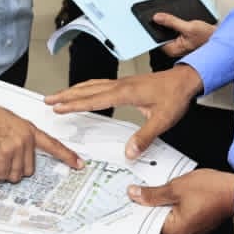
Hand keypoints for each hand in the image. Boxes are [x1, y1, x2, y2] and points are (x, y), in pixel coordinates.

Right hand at [0, 93, 83, 181]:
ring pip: (14, 175)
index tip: (78, 164)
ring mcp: (15, 145)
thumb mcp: (9, 123)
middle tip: (0, 157)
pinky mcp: (3, 152)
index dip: (67, 156)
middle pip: (28, 170)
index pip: (53, 144)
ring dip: (0, 170)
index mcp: (28, 129)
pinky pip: (0, 173)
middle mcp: (25, 138)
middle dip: (13, 169)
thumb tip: (21, 158)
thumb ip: (19, 139)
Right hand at [45, 65, 202, 158]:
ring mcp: (122, 82)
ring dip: (73, 90)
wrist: (185, 80)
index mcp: (125, 93)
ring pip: (91, 85)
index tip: (58, 107)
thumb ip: (144, 137)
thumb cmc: (175, 97)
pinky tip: (84, 91)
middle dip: (66, 95)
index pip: (93, 99)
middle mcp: (120, 85)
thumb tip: (129, 153)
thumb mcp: (162, 120)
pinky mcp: (125, 83)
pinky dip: (85, 88)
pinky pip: (99, 84)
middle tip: (48, 99)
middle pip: (86, 89)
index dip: (74, 104)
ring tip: (59, 95)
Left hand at [128, 169, 233, 233]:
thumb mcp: (176, 187)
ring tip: (157, 188)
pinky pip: (177, 216)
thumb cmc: (212, 191)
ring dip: (161, 203)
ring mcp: (189, 232)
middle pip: (155, 219)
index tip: (128, 196)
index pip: (146, 221)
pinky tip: (171, 192)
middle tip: (139, 189)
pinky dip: (172, 205)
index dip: (137, 207)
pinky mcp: (195, 225)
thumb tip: (135, 194)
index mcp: (173, 231)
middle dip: (149, 204)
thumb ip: (153, 193)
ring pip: (166, 216)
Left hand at [152, 12, 216, 57]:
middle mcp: (174, 48)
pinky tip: (180, 21)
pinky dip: (175, 24)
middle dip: (163, 24)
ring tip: (177, 19)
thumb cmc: (208, 37)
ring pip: (168, 31)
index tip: (153, 17)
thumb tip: (157, 17)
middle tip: (165, 15)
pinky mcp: (181, 38)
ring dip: (170, 23)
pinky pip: (174, 29)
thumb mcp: (189, 27)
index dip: (155, 26)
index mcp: (172, 49)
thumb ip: (172, 21)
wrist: (219, 38)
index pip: (156, 38)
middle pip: (161, 34)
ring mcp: (178, 43)